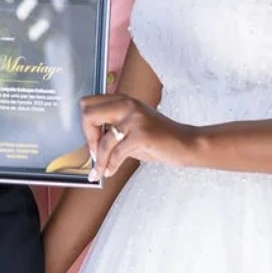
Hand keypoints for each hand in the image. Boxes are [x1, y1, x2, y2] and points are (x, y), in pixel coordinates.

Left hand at [81, 93, 200, 178]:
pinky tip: (111, 172)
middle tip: (92, 153)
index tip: (90, 140)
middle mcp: (127, 104)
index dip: (85, 123)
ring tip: (100, 171)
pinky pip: (117, 153)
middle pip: (88, 114)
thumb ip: (113, 129)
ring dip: (99, 160)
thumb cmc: (158, 138)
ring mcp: (135, 118)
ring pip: (103, 140)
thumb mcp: (132, 127)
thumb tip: (89, 142)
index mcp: (122, 100)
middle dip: (87, 137)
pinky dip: (111, 166)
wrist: (186, 144)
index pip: (88, 103)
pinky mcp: (142, 135)